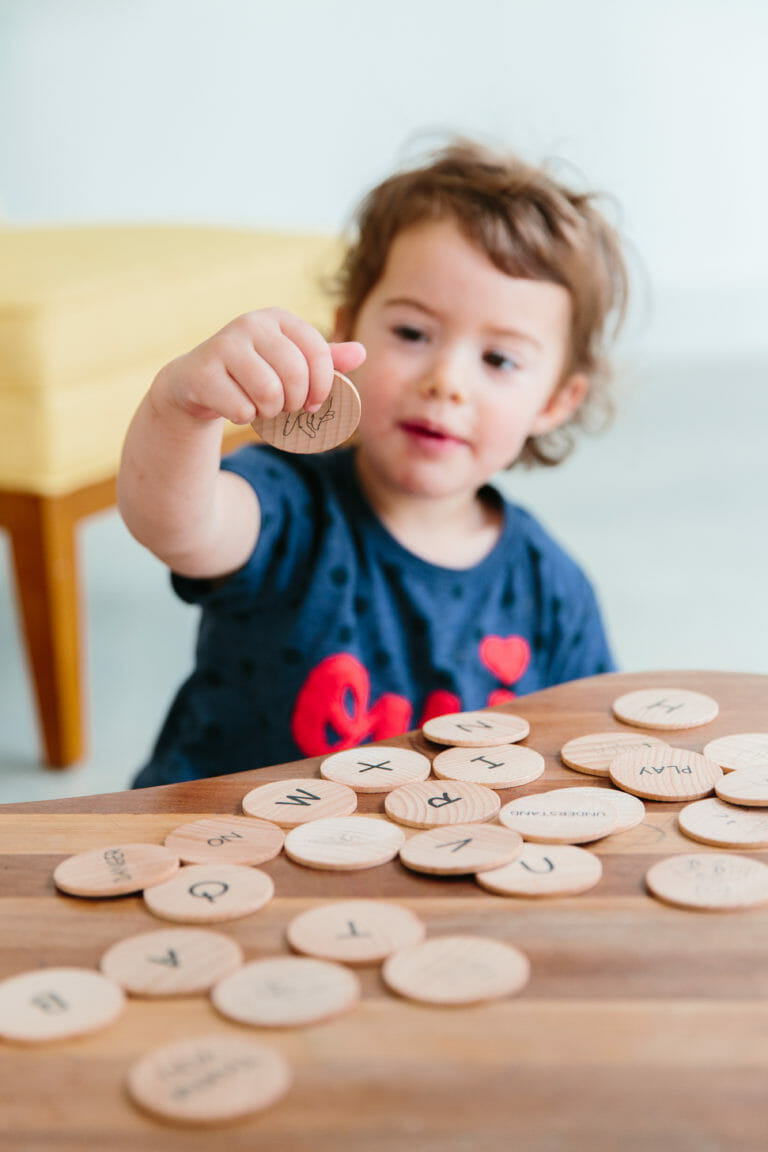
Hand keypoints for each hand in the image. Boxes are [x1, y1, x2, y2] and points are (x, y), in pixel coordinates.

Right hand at [152, 308, 365, 424]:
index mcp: (279, 319)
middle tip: (284, 406)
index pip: (318, 352)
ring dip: (269, 411)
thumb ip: (325, 360)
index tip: (315, 402)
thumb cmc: (254, 373)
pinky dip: (245, 417)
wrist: (197, 382)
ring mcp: (224, 345)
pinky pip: (242, 409)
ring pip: (268, 393)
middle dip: (294, 401)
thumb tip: (361, 352)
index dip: (322, 385)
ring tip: (260, 406)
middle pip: (294, 374)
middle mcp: (251, 324)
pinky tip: (235, 406)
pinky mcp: (203, 371)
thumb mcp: (291, 362)